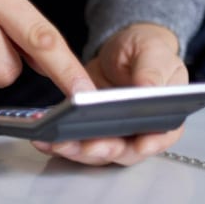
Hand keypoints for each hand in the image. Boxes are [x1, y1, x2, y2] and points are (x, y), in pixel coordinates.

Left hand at [32, 23, 188, 165]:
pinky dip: (56, 143)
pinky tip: (41, 137)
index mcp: (162, 116)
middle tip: (86, 145)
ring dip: (75, 151)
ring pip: (94, 153)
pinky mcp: (86, 130)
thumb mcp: (152, 53)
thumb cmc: (145, 52)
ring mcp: (110, 134)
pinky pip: (72, 142)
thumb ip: (152, 71)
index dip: (149, 144)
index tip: (138, 146)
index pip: (160, 138)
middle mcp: (136, 132)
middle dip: (103, 150)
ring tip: (56, 142)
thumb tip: (148, 89)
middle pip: (122, 151)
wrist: (121, 50)